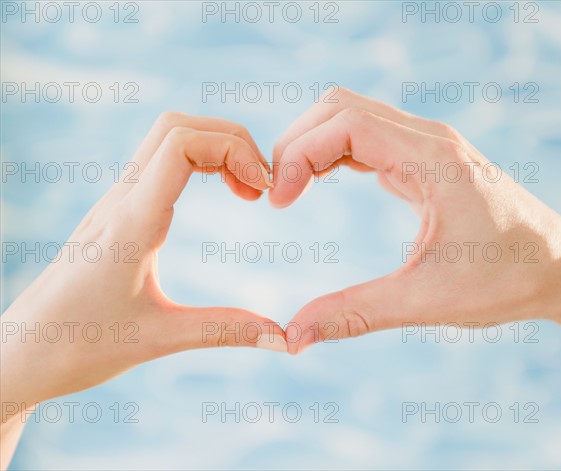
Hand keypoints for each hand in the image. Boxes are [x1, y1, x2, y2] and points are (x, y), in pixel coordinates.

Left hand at [1, 112, 286, 428]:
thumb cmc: (79, 347)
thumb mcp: (159, 339)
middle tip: (260, 187)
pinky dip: (198, 161)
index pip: (181, 144)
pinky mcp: (116, 211)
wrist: (21, 353)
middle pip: (177, 125)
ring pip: (166, 138)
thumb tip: (283, 339)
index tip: (262, 192)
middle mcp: (121, 201)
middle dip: (230, 140)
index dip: (233, 150)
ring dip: (214, 148)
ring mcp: (115, 202)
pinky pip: (159, 162)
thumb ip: (225, 331)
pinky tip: (217, 195)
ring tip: (246, 191)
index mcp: (131, 223)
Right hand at [270, 88, 560, 352]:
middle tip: (278, 193)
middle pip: (339, 107)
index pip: (345, 123)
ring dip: (312, 144)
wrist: (556, 266)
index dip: (300, 154)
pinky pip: (364, 135)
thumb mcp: (427, 300)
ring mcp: (425, 145)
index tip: (279, 201)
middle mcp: (428, 139)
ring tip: (291, 189)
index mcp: (432, 159)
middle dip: (297, 142)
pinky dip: (331, 152)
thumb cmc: (506, 278)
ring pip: (349, 114)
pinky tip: (319, 184)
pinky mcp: (422, 158)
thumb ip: (356, 314)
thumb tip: (294, 336)